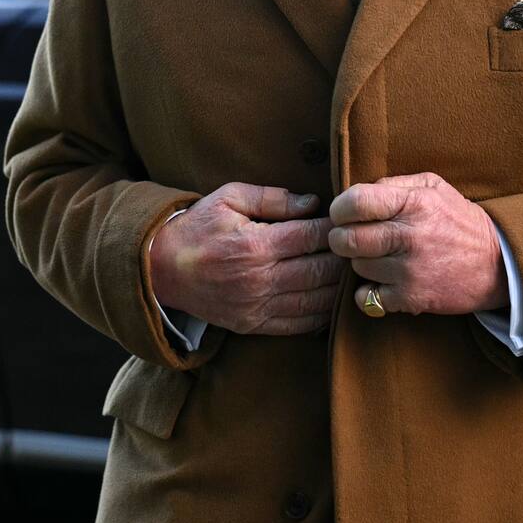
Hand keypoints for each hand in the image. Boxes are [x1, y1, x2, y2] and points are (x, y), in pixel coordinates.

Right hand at [147, 183, 344, 335]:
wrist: (160, 270)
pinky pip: (299, 325)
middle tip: (363, 247)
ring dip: (340, 288)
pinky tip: (336, 302)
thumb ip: (271, 197)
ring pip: (316, 301)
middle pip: (320, 270)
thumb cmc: (198, 228)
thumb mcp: (228, 198)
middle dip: (345, 258)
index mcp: (255, 245)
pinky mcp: (254, 324)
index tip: (350, 222)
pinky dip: (323, 315)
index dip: (336, 229)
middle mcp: (259, 280)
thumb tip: (311, 202)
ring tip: (356, 273)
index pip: (311, 237)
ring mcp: (257, 306)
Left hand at [328, 172, 508, 316]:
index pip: (356, 202)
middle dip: (340, 238)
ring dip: (359, 262)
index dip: (339, 208)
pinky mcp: (412, 298)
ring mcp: (410, 270)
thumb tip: (357, 193)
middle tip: (348, 237)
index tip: (342, 213)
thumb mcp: (433, 187)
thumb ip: (394, 184)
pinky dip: (367, 292)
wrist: (496, 263)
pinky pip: (367, 298)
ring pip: (356, 267)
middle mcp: (410, 236)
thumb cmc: (458, 220)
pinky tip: (380, 282)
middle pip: (347, 238)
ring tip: (376, 256)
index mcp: (414, 203)